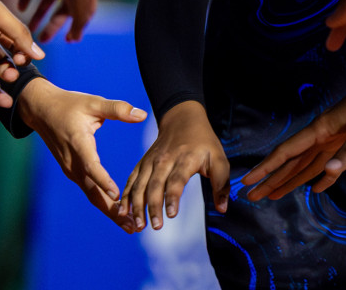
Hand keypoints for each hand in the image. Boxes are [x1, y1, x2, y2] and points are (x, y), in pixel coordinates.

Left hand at [18, 0, 99, 41]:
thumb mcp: (82, 7)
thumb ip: (79, 24)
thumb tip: (76, 39)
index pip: (82, 15)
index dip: (74, 28)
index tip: (66, 40)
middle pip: (63, 9)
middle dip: (52, 25)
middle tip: (42, 39)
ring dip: (39, 14)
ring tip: (29, 27)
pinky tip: (21, 7)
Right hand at [18, 79, 145, 231]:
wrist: (41, 110)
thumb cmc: (69, 104)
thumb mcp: (93, 102)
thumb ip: (117, 109)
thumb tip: (142, 115)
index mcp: (78, 143)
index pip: (91, 166)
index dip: (103, 181)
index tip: (117, 195)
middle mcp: (72, 162)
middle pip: (92, 191)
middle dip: (112, 210)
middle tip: (133, 226)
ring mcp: (70, 169)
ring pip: (91, 195)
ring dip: (109, 211)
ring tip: (129, 225)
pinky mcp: (72, 172)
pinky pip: (88, 190)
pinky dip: (102, 202)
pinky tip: (117, 210)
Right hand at [119, 100, 229, 231]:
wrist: (182, 119)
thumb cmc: (203, 142)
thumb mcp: (219, 159)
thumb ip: (221, 184)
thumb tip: (222, 209)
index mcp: (185, 159)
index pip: (176, 180)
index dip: (173, 197)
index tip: (171, 215)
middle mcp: (165, 160)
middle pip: (155, 185)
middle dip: (153, 207)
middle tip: (155, 226)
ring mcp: (151, 161)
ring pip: (140, 184)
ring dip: (137, 205)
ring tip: (139, 225)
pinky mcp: (142, 163)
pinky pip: (132, 180)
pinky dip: (126, 196)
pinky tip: (123, 212)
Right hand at [242, 65, 345, 200]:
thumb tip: (327, 173)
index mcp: (321, 129)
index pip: (287, 152)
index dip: (267, 168)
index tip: (248, 180)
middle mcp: (322, 134)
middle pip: (291, 161)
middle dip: (272, 179)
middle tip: (252, 195)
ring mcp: (334, 139)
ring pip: (306, 164)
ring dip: (290, 180)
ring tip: (274, 195)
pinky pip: (328, 163)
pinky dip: (321, 177)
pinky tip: (315, 188)